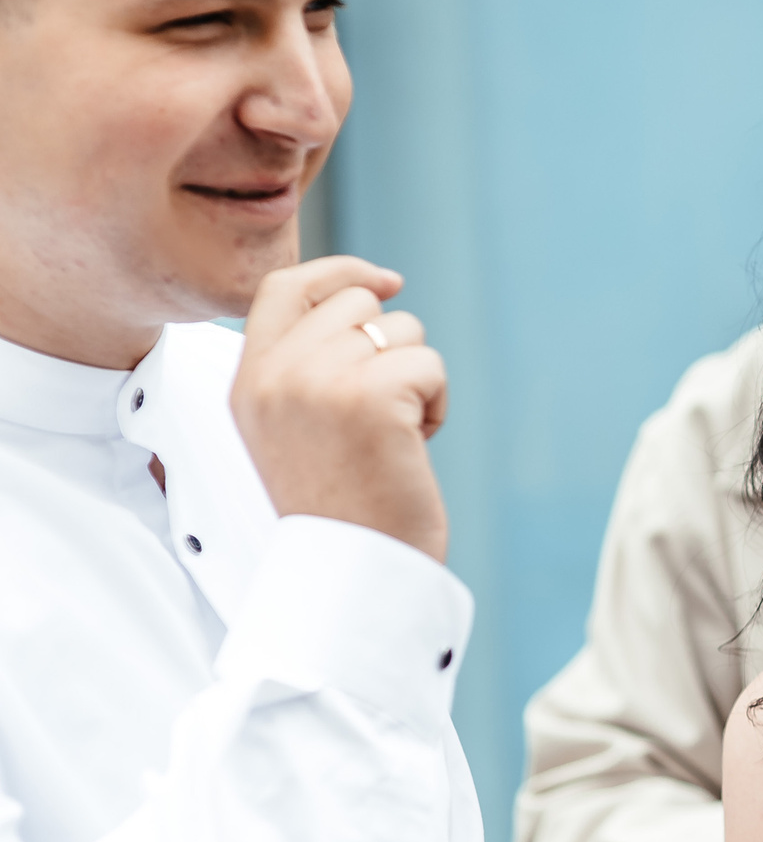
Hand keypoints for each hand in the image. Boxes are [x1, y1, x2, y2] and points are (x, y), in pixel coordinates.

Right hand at [231, 255, 449, 560]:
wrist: (350, 569)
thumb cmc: (336, 508)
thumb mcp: (291, 428)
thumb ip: (304, 366)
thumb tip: (367, 295)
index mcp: (247, 380)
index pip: (284, 287)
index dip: (341, 272)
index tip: (388, 281)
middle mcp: (276, 374)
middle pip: (359, 303)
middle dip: (390, 348)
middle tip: (382, 412)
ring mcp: (321, 381)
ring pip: (402, 330)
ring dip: (415, 380)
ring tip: (390, 437)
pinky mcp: (371, 395)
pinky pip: (429, 364)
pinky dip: (436, 403)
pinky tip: (413, 445)